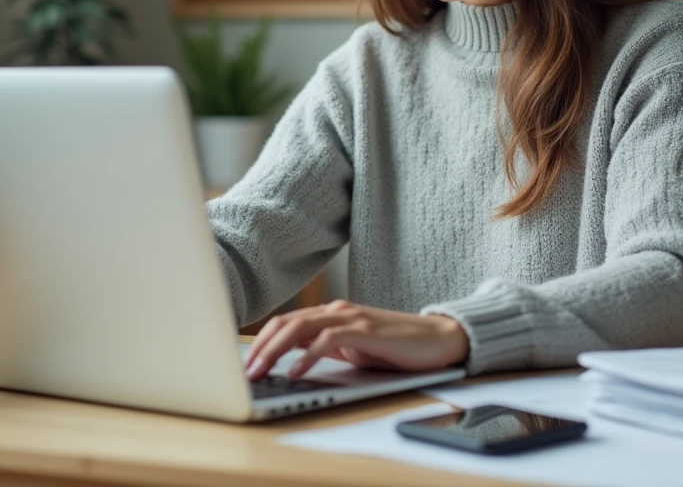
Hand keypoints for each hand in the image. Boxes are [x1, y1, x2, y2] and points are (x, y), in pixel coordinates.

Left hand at [244, 300, 469, 381]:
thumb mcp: (354, 348)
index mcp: (332, 314)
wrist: (439, 339)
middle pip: (287, 323)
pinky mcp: (365, 331)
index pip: (287, 323)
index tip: (246, 363)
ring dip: (275, 351)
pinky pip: (327, 340)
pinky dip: (307, 356)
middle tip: (244, 371)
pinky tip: (295, 373)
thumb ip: (327, 348)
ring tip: (260, 372)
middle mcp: (338, 310)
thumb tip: (292, 360)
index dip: (262, 341)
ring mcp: (352, 318)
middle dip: (260, 347)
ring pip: (301, 327)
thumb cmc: (397, 347)